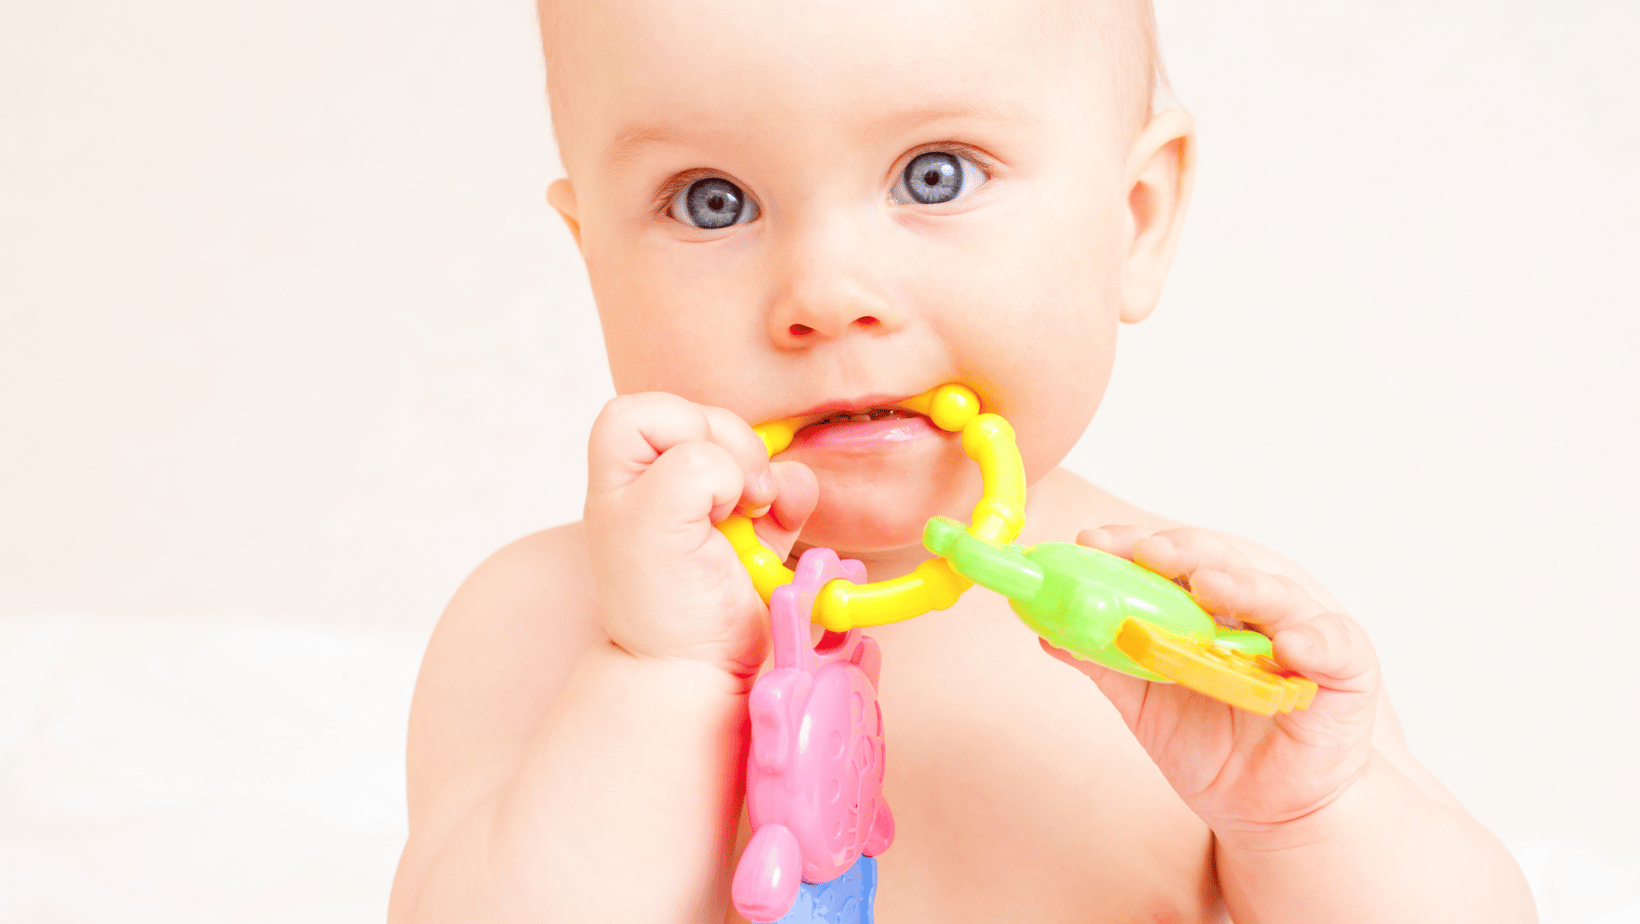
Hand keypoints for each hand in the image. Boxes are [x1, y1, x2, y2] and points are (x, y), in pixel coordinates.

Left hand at [584, 393, 817, 679]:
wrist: (700, 668)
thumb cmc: (661, 606)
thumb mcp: (652, 525)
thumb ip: (687, 469)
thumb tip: (732, 468)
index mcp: (621, 476)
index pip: (640, 411)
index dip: (676, 427)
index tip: (690, 474)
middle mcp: (661, 480)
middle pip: (705, 419)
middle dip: (731, 452)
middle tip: (733, 501)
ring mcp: (711, 499)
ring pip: (753, 448)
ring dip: (767, 477)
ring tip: (755, 517)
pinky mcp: (756, 520)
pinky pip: (788, 483)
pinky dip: (794, 497)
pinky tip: (781, 525)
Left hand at [1045, 526, 1379, 840]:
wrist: (1268, 813)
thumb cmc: (1212, 748)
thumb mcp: (1146, 703)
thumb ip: (1106, 662)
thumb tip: (1048, 631)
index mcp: (1205, 607)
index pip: (1168, 560)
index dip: (1130, 546)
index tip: (1090, 543)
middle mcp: (1253, 608)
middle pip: (1219, 562)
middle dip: (1180, 550)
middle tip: (1146, 551)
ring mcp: (1302, 633)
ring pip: (1276, 595)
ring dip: (1241, 586)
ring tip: (1207, 584)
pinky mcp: (1346, 669)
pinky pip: (1333, 646)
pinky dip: (1311, 641)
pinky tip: (1288, 646)